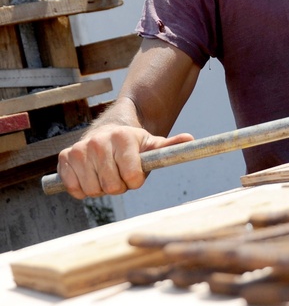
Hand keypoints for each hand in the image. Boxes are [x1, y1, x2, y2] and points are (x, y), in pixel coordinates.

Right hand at [56, 125, 193, 198]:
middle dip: (119, 185)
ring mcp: (80, 149)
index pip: (131, 177)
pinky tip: (90, 175)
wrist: (108, 132)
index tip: (135, 173)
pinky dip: (83, 189)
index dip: (135, 180)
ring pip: (93, 190)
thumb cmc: (133, 144)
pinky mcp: (65, 157)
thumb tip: (191, 139)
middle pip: (112, 187)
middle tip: (119, 173)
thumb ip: (171, 146)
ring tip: (106, 173)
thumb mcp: (153, 144)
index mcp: (123, 138)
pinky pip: (74, 188)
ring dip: (101, 188)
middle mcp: (99, 142)